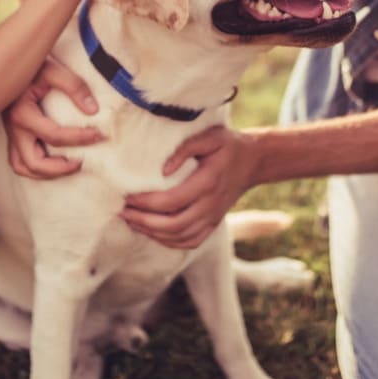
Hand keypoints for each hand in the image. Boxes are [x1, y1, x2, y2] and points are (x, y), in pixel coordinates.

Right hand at [6, 57, 102, 178]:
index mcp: (22, 113)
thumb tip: (93, 110)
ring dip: (45, 172)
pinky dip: (36, 166)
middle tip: (82, 161)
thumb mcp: (54, 70)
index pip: (54, 136)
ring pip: (22, 166)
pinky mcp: (13, 133)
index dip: (79, 138)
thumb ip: (74, 87)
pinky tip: (54, 159)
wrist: (10, 61)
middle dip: (60, 168)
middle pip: (33, 163)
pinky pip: (19, 159)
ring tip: (68, 166)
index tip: (98, 134)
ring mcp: (11, 133)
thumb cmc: (33, 65)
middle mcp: (13, 128)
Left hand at [119, 126, 257, 248]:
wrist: (254, 161)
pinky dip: (170, 242)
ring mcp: (213, 217)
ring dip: (153, 233)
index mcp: (208, 182)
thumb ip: (185, 149)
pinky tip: (153, 233)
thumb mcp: (210, 136)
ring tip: (132, 221)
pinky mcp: (214, 223)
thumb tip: (163, 170)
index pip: (172, 200)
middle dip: (144, 221)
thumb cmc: (228, 145)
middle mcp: (211, 204)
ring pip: (180, 237)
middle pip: (173, 224)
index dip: (146, 203)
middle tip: (123, 212)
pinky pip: (191, 241)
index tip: (128, 196)